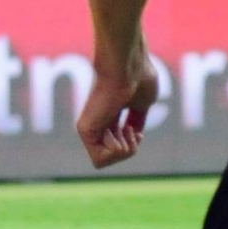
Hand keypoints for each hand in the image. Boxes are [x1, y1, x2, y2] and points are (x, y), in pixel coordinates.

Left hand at [77, 51, 157, 168]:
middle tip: (130, 130)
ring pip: (104, 161)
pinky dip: (115, 152)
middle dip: (129, 149)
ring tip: (125, 130)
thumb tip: (135, 135)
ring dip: (124, 151)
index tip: (136, 130)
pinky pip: (99, 160)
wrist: (129, 67)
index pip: (117, 144)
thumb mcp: (143, 104)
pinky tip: (117, 132)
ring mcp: (89, 126)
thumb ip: (137, 120)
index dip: (132, 143)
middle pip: (112, 156)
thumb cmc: (139, 78)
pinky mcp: (84, 129)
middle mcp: (97, 122)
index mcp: (109, 116)